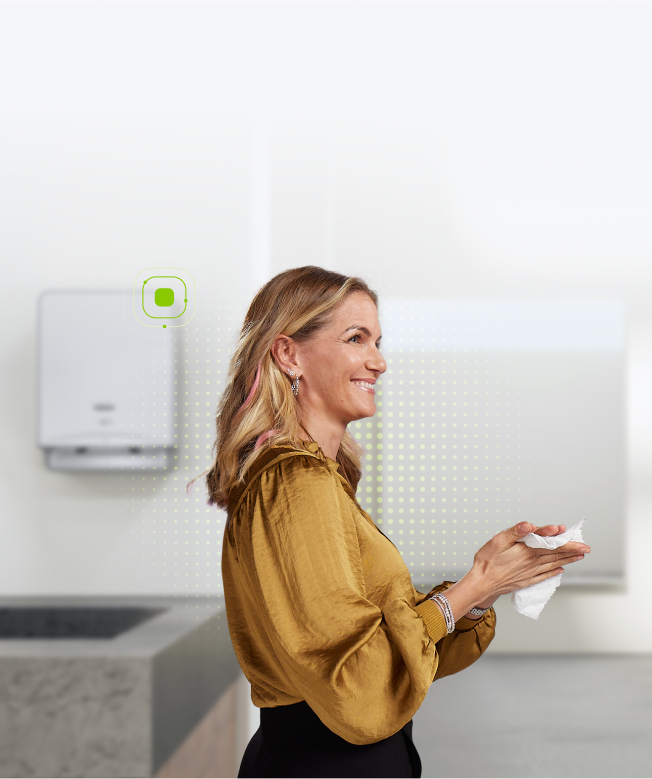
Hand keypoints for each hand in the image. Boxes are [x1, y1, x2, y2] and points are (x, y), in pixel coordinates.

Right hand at [470, 521, 590, 598]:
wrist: (482, 583)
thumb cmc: (488, 561)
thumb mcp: (498, 541)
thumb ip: (516, 531)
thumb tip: (530, 525)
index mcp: (528, 551)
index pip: (550, 543)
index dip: (562, 538)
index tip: (570, 533)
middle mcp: (532, 563)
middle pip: (555, 554)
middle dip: (572, 550)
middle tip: (585, 548)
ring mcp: (530, 573)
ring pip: (553, 564)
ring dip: (567, 560)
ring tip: (578, 557)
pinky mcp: (526, 580)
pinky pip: (545, 576)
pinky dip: (554, 573)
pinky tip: (560, 571)